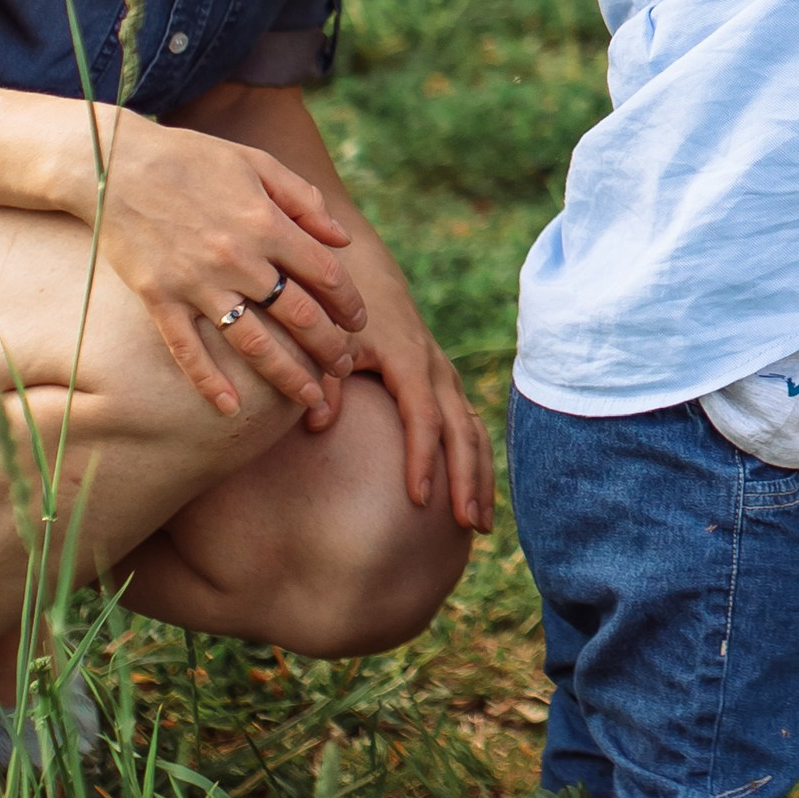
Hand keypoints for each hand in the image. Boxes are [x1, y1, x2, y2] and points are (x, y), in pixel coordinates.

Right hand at [99, 118, 365, 424]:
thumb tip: (342, 240)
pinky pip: (187, 349)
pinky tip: (229, 408)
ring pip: (252, 342)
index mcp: (265, 221)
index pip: (324, 274)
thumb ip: (303, 200)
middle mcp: (237, 257)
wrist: (112, 164)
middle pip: (298, 315)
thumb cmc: (190, 159)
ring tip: (311, 397)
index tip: (358, 321)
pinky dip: (208, 382)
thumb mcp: (256, 163)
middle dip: (329, 346)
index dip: (348, 302)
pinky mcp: (159, 298)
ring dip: (287, 374)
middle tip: (344, 367)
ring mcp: (196, 282)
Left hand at [344, 283, 495, 531]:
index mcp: (410, 361)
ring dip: (479, 476)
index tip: (419, 502)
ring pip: (473, 430)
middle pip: (461, 431)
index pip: (423, 419)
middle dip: (466, 479)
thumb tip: (318, 424)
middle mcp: (435, 370)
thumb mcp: (326, 336)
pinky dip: (475, 461)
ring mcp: (444, 375)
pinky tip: (474, 495)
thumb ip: (321, 378)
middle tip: (468, 526)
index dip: (422, 460)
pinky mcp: (443, 381)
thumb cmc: (338, 309)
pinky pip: (468, 424)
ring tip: (479, 525)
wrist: (362, 272)